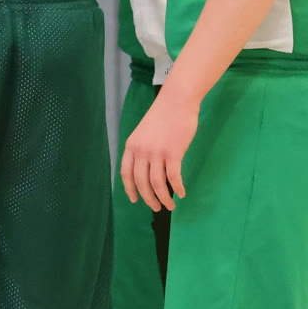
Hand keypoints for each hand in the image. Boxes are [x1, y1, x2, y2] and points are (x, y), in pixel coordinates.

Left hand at [121, 87, 197, 211]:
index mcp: (131, 145)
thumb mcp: (144, 132)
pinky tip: (181, 193)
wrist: (177, 100)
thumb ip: (142, 149)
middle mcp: (141, 151)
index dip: (129, 189)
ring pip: (157, 184)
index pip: (126, 173)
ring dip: (163, 198)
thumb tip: (147, 170)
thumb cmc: (163, 115)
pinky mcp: (173, 153)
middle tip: (156, 208)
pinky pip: (173, 177)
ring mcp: (157, 152)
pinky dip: (177, 188)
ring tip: (170, 206)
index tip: (135, 200)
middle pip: (141, 182)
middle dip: (148, 199)